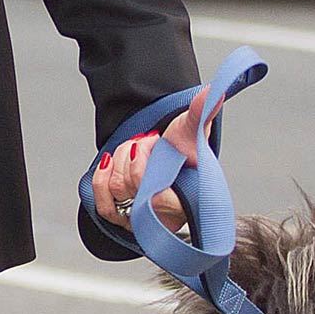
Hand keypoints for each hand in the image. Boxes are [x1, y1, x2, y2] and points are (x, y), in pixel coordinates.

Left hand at [91, 85, 216, 235]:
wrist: (169, 160)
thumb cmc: (184, 149)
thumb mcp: (193, 130)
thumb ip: (203, 112)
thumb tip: (214, 92)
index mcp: (184, 202)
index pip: (155, 196)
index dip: (143, 168)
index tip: (151, 140)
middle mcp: (162, 218)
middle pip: (131, 189)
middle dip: (133, 155)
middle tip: (147, 140)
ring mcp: (140, 222)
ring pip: (116, 192)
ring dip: (119, 161)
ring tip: (134, 149)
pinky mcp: (123, 219)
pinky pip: (103, 206)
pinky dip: (101, 180)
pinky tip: (109, 161)